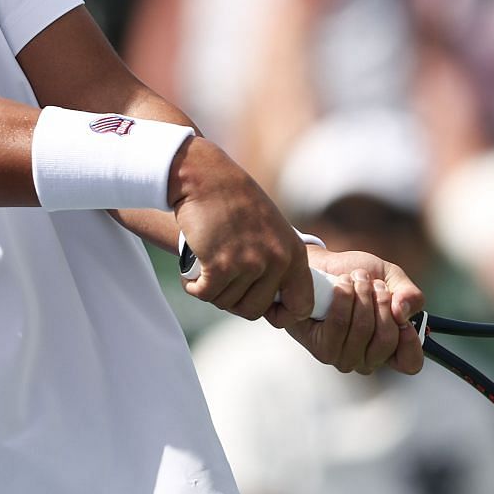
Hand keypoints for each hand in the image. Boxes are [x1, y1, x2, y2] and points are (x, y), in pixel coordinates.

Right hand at [172, 138, 310, 320]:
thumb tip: (275, 300)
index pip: (302, 305)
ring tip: (206, 268)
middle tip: (222, 282)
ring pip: (227, 302)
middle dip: (235, 300)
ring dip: (212, 290)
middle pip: (255, 310)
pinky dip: (194, 287)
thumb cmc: (235, 200)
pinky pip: (206, 294)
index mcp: (294, 253)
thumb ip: (277, 261)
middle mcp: (276, 260)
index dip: (282, 315)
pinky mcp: (220, 265)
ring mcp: (249, 264)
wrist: (206, 178)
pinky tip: (192, 274)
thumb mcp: (272, 229)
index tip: (265, 312)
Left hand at [266, 248, 424, 375]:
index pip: (410, 363)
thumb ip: (409, 295)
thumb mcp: (392, 278)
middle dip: (382, 302)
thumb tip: (403, 313)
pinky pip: (339, 324)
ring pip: (362, 330)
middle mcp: (367, 358)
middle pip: (386, 341)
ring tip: (357, 279)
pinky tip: (342, 285)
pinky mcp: (321, 347)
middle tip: (375, 284)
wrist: (323, 264)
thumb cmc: (357, 277)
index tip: (402, 316)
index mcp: (389, 347)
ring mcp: (344, 357)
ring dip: (362, 295)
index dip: (411, 341)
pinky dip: (344, 298)